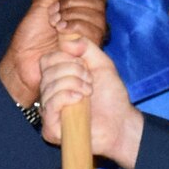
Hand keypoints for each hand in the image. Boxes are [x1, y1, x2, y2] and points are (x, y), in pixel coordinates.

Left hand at [0, 0, 108, 107]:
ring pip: (98, 19)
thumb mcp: (43, 3)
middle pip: (100, 5)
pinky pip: (94, 33)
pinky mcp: (88, 53)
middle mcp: (88, 25)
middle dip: (75, 3)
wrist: (23, 59)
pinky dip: (75, 27)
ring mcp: (90, 40)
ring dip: (73, 16)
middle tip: (55, 12)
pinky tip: (60, 33)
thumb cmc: (30, 35)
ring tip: (55, 24)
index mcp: (79, 12)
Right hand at [39, 36, 143, 168]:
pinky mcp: (50, 128)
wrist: (121, 124)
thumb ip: (86, 48)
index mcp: (58, 79)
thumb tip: (66, 40)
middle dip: (72, 71)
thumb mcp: (102, 64)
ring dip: (73, 84)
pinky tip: (79, 100)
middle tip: (90, 82)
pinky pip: (50, 104)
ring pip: (48, 86)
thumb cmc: (112, 98)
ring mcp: (49, 112)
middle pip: (47, 70)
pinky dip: (65, 96)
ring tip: (88, 92)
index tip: (85, 66)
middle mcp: (50, 94)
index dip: (65, 57)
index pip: (47, 60)